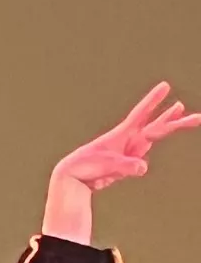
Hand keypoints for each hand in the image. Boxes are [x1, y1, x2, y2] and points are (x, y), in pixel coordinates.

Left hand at [45, 82, 193, 240]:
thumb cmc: (86, 166)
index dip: (153, 100)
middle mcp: (130, 140)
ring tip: (183, 111)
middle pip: (158, 127)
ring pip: (154, 137)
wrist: (74, 178)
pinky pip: (141, 160)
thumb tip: (144, 167)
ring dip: (169, 124)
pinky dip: (139, 163)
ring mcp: (131, 150)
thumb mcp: (107, 166)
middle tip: (199, 117)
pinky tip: (122, 171)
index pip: (142, 113)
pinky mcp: (129, 162)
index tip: (165, 85)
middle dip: (176, 120)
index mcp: (123, 134)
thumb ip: (126, 166)